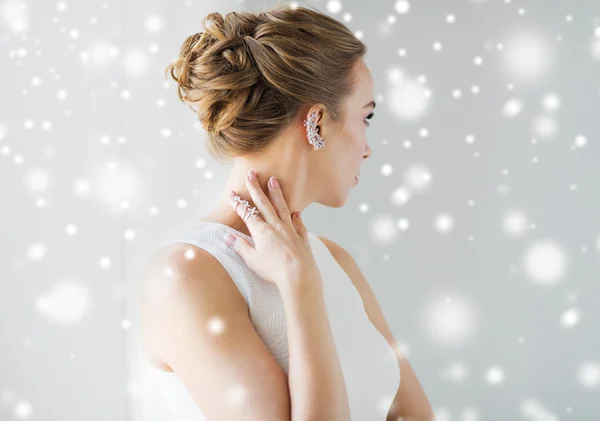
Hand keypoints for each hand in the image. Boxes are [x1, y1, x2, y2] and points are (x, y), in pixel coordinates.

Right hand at [223, 170, 321, 289]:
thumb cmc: (274, 270)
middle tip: (252, 174)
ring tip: (274, 180)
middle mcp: (275, 226)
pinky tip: (296, 211)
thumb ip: (240, 246)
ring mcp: (290, 230)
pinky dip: (296, 216)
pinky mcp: (301, 237)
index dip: (238, 203)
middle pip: (264, 203)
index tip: (232, 193)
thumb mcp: (252, 260)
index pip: (247, 213)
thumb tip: (227, 237)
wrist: (299, 276)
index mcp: (261, 231)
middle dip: (256, 188)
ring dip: (276, 193)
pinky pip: (298, 223)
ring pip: (282, 207)